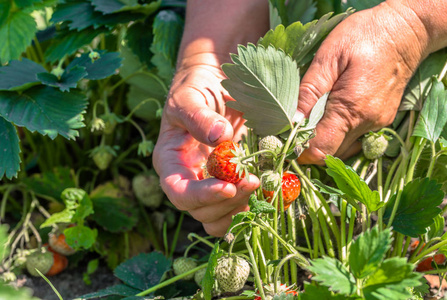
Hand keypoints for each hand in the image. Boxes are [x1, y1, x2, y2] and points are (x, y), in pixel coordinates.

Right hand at [153, 58, 259, 236]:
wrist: (215, 84)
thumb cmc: (196, 88)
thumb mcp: (191, 96)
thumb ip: (199, 116)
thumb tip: (218, 138)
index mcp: (170, 161)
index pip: (178, 192)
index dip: (201, 196)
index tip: (228, 187)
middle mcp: (187, 179)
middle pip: (200, 211)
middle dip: (227, 201)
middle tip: (253, 180)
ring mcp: (209, 185)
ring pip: (218, 218)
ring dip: (239, 209)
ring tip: (259, 184)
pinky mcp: (229, 185)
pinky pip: (236, 210)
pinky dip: (251, 206)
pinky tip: (266, 191)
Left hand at [297, 1, 431, 163]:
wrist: (405, 30)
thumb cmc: (363, 36)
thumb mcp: (329, 57)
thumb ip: (310, 91)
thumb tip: (292, 121)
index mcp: (350, 109)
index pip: (321, 150)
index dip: (300, 151)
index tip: (285, 141)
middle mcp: (366, 123)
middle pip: (331, 153)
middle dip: (309, 147)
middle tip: (292, 130)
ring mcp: (377, 123)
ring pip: (344, 148)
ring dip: (325, 142)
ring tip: (310, 122)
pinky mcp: (383, 119)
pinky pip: (356, 138)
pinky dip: (339, 134)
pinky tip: (330, 116)